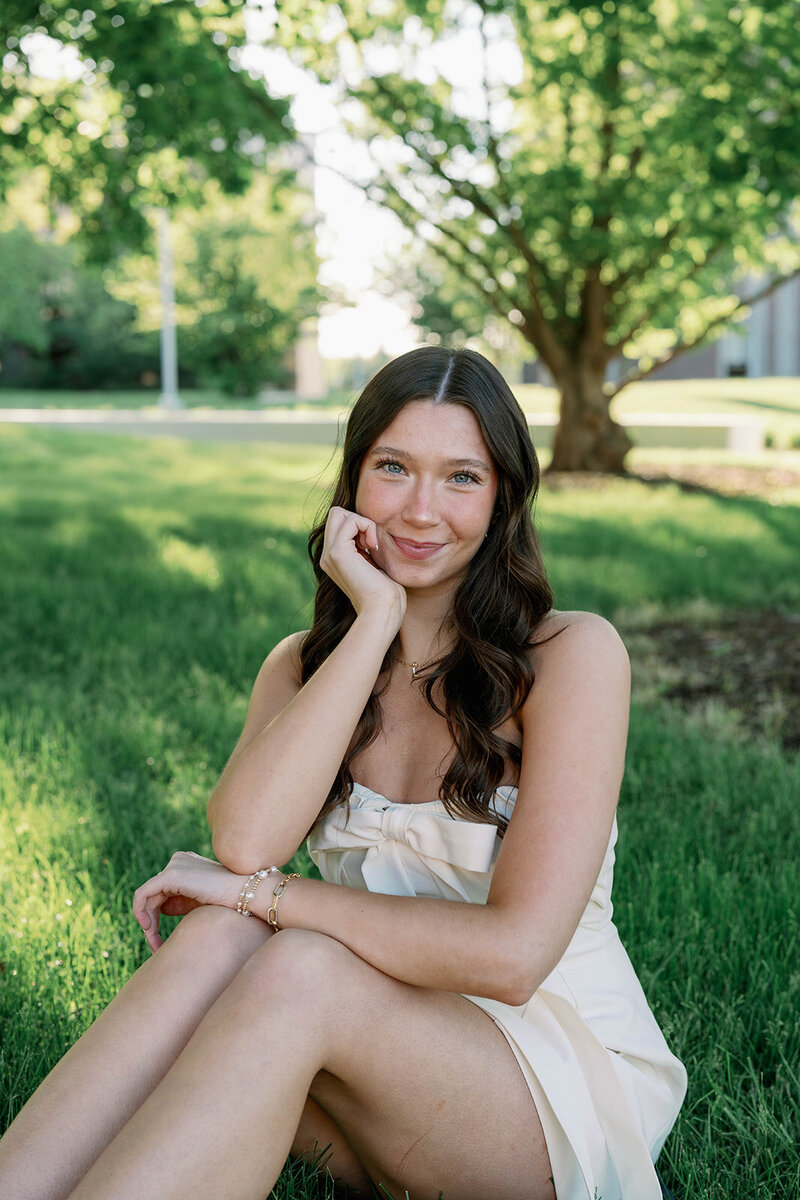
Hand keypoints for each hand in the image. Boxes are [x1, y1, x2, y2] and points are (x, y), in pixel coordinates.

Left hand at [132, 851, 246, 952]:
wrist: (246, 893)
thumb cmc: (230, 900)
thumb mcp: (200, 902)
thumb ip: (180, 902)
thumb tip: (161, 910)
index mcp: (187, 864)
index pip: (162, 891)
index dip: (157, 916)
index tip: (160, 941)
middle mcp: (178, 860)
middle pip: (153, 895)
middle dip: (151, 922)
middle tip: (155, 947)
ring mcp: (174, 865)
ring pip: (146, 897)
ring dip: (147, 923)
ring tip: (154, 945)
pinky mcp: (171, 875)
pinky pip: (143, 894)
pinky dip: (140, 912)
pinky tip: (148, 929)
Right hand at [320, 506, 405, 625]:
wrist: (382, 610)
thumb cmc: (385, 593)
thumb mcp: (373, 564)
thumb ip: (365, 548)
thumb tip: (369, 531)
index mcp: (333, 559)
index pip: (338, 523)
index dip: (357, 526)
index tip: (371, 546)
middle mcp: (326, 555)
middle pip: (335, 514)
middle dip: (356, 519)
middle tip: (369, 542)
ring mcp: (329, 554)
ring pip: (338, 513)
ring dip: (362, 522)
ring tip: (371, 545)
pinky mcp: (337, 553)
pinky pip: (351, 520)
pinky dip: (367, 526)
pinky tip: (373, 547)